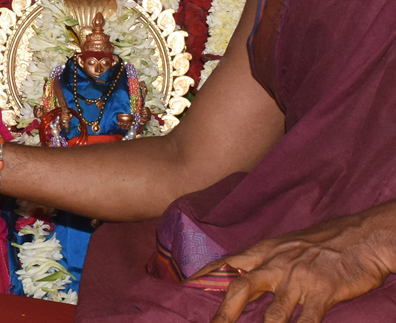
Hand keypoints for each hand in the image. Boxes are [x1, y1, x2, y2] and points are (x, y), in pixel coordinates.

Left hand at [195, 207, 395, 322]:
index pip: (230, 262)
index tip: (189, 283)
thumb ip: (265, 258)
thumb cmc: (325, 242)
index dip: (208, 273)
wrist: (361, 237)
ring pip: (272, 313)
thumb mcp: (287, 244)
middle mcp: (277, 265)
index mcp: (267, 251)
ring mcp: (299, 281)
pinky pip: (305, 322)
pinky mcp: (322, 294)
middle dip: (225, 312)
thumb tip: (243, 269)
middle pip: (241, 288)